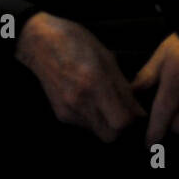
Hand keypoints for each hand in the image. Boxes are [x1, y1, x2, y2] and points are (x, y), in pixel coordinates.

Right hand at [16, 13, 144, 141]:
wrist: (40, 43)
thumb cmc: (76, 42)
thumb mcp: (107, 58)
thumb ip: (123, 88)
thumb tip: (138, 111)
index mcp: (95, 82)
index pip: (121, 122)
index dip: (132, 119)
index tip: (134, 109)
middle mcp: (81, 101)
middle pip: (110, 136)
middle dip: (119, 127)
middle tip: (121, 110)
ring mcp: (68, 110)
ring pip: (96, 133)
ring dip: (106, 123)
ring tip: (104, 102)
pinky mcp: (60, 114)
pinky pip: (83, 125)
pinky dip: (92, 118)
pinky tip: (89, 100)